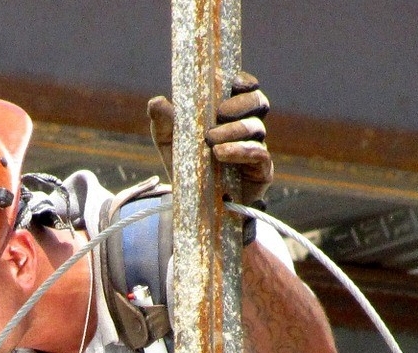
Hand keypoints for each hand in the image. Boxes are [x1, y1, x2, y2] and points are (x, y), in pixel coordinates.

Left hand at [146, 72, 272, 204]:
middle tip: (220, 113)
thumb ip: (164, 122)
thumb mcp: (170, 142)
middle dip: (241, 103)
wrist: (194, 206)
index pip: (247, 90)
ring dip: (234, 130)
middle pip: (259, 103)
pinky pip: (259, 154)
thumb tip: (156, 101)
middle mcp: (247, 129)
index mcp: (230, 114)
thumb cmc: (187, 167)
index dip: (244, 82)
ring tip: (211, 142)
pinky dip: (240, 151)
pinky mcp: (261, 172)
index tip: (232, 82)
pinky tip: (221, 154)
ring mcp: (256, 149)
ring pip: (256, 128)